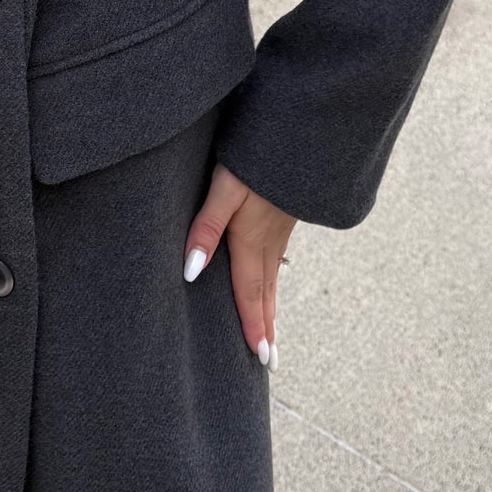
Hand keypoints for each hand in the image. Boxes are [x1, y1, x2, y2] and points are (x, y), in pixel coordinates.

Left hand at [184, 164, 294, 368]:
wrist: (301, 130)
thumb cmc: (256, 156)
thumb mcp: (224, 188)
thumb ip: (205, 227)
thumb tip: (190, 273)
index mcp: (253, 240)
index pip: (250, 294)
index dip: (254, 326)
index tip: (260, 358)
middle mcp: (270, 241)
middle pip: (266, 293)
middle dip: (267, 327)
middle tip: (270, 361)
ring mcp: (280, 229)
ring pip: (274, 277)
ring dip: (271, 307)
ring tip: (271, 332)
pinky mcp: (284, 215)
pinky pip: (277, 259)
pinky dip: (273, 280)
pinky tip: (271, 279)